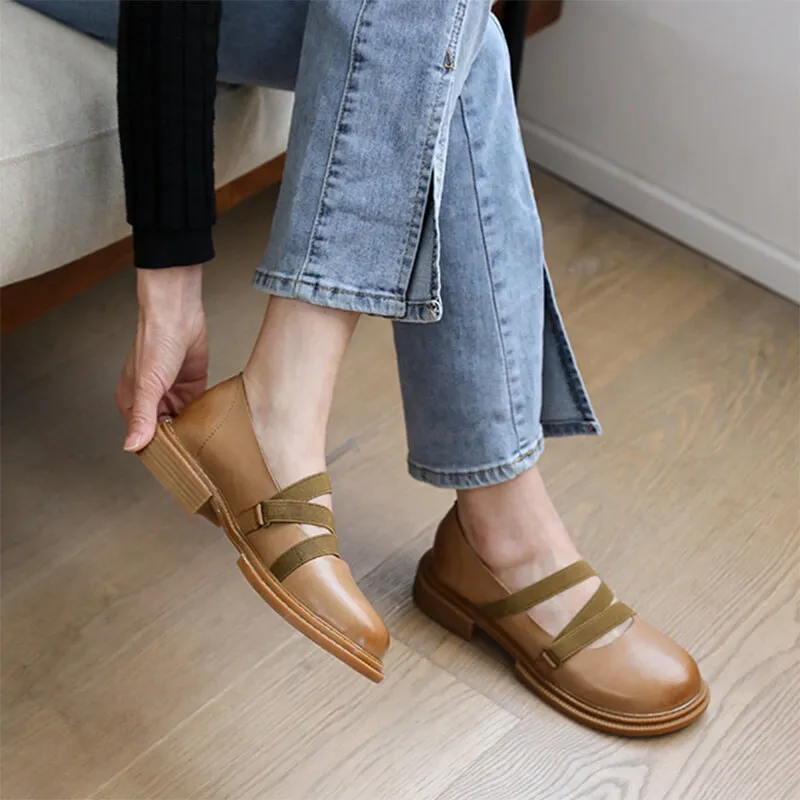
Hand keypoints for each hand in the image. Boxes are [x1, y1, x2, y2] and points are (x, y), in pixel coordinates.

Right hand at [117, 266, 207, 451]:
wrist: (178, 314)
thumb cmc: (155, 342)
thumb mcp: (148, 384)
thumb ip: (143, 416)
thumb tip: (132, 445)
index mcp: (133, 402)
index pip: (142, 435)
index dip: (156, 450)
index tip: (171, 466)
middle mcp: (152, 400)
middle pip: (164, 431)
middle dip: (177, 442)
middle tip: (194, 461)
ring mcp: (173, 393)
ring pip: (182, 422)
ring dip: (191, 431)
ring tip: (206, 450)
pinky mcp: (192, 385)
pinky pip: (197, 409)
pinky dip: (202, 417)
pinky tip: (211, 429)